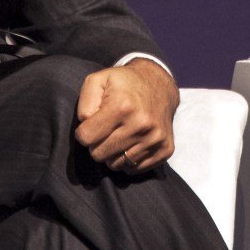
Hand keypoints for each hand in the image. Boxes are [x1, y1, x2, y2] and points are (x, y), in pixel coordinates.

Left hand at [74, 59, 178, 173]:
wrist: (159, 85)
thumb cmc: (123, 84)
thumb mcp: (97, 80)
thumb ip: (84, 104)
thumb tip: (85, 128)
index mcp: (122, 106)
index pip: (86, 138)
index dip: (83, 132)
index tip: (91, 124)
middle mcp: (141, 125)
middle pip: (99, 154)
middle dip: (97, 143)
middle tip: (106, 130)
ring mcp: (155, 139)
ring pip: (116, 165)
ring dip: (113, 152)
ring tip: (119, 135)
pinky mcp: (165, 149)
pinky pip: (134, 169)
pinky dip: (128, 159)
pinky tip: (131, 142)